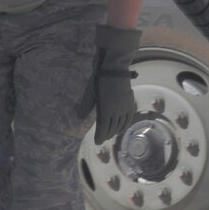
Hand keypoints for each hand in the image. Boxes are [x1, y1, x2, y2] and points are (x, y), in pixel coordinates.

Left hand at [87, 26, 140, 144]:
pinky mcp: (129, 102)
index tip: (96, 142)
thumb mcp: (89, 93)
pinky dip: (124, 125)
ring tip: (109, 134)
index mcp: (105, 109)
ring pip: (120, 125)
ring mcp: (124, 107)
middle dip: (106, 135)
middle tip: (101, 138)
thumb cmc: (99, 79)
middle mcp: (116, 111)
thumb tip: (79, 117)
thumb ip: (85, 106)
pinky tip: (121, 128)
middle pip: (111, 128)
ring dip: (115, 131)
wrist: (114, 68)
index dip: (99, 136)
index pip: (102, 129)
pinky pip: (128, 118)